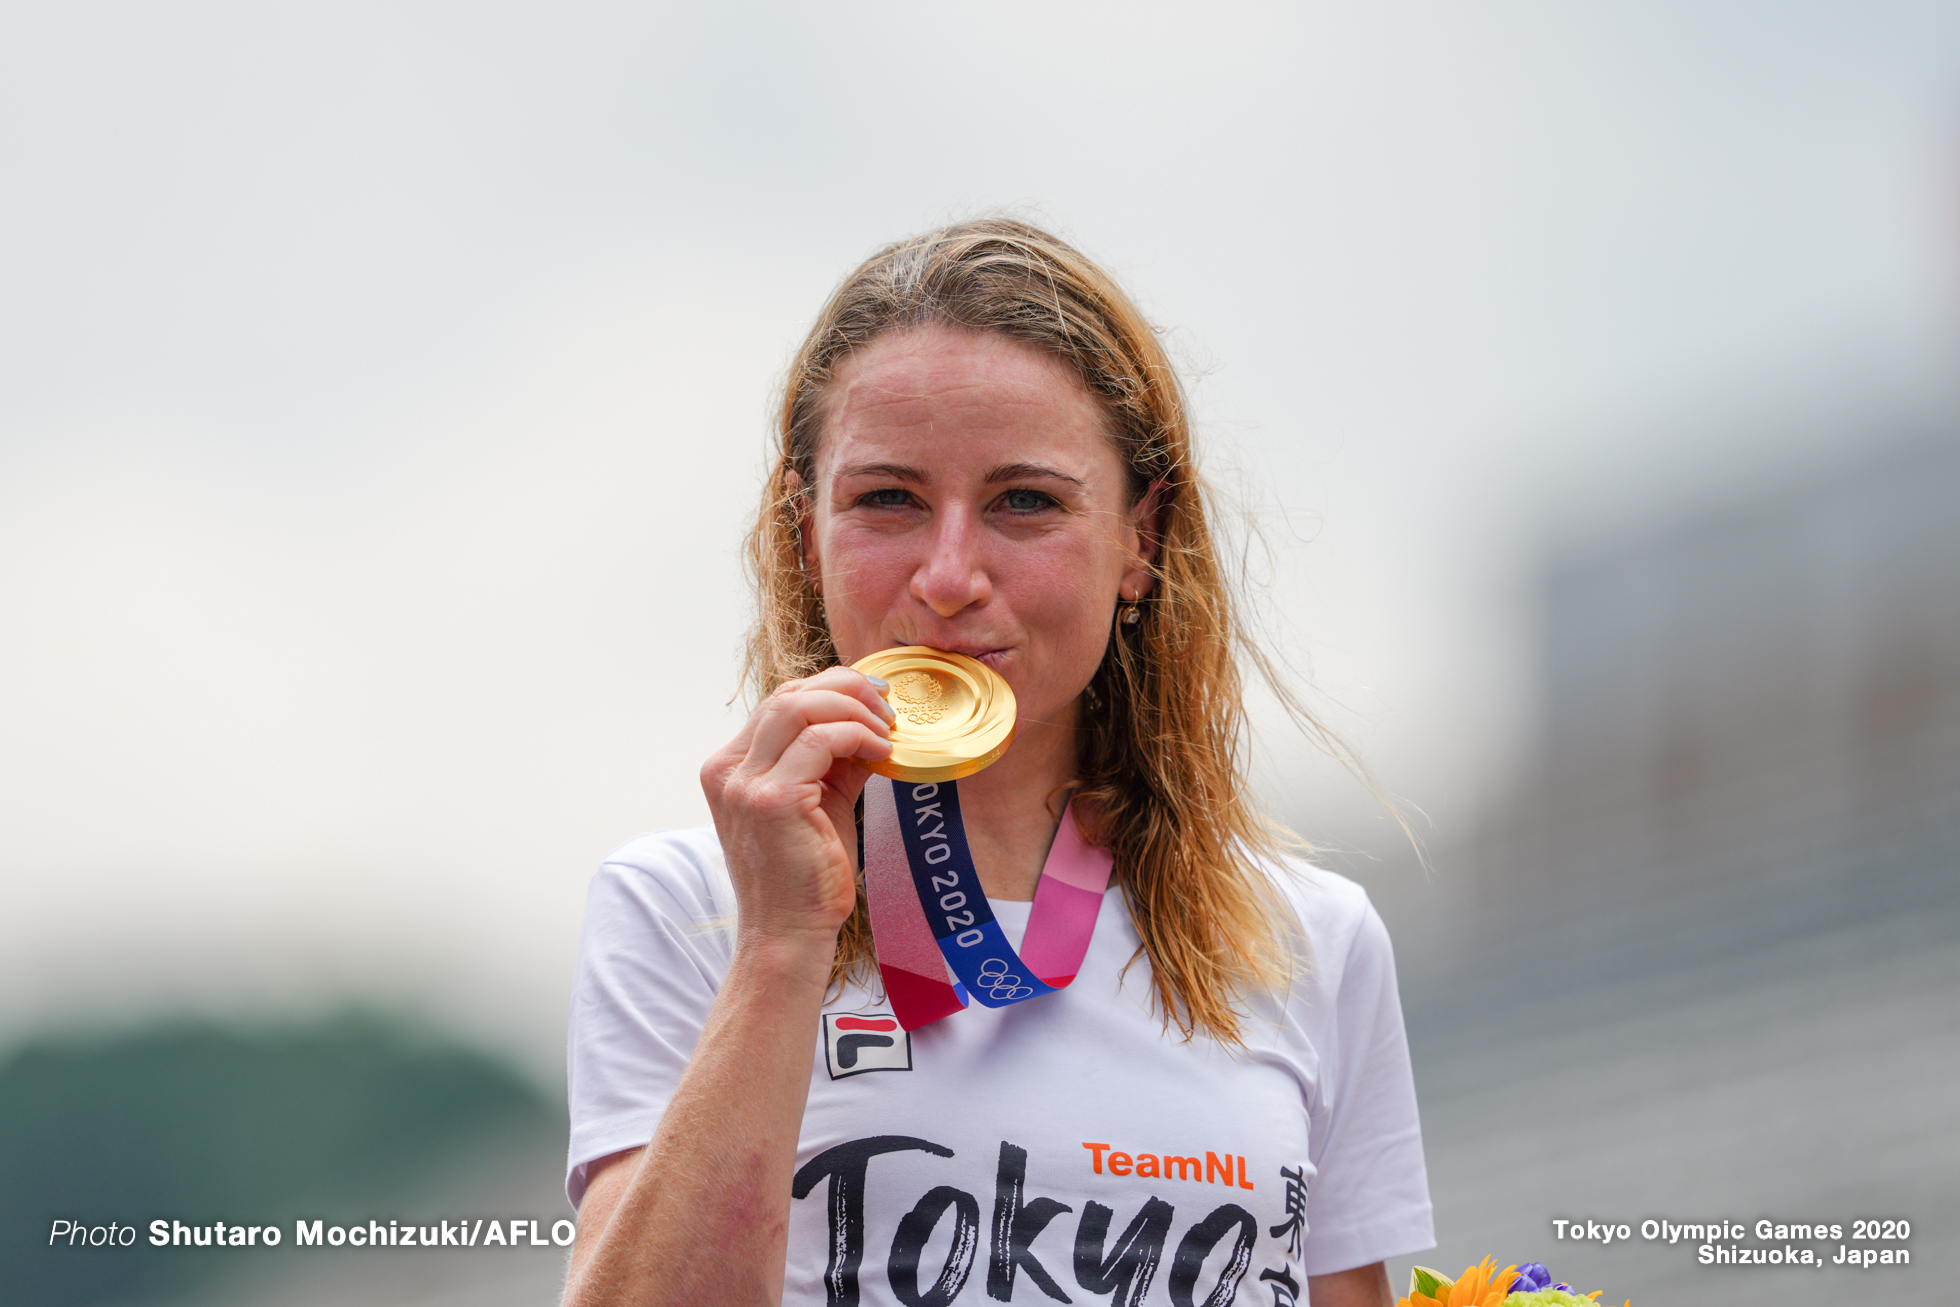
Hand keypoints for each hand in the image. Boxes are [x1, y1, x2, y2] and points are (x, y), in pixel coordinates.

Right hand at [701, 667, 894, 945]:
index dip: (830, 689)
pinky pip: (820, 740)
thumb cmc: (805, 874)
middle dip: (846, 688)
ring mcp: (745, 784)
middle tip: (888, 706)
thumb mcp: (818, 801)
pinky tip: (881, 753)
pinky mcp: (772, 800)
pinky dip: (858, 736)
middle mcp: (728, 770)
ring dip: (854, 708)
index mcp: (730, 767)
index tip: (874, 699)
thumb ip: (833, 760)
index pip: (779, 702)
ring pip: (799, 706)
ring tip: (887, 729)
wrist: (789, 934)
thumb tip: (871, 721)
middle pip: (787, 694)